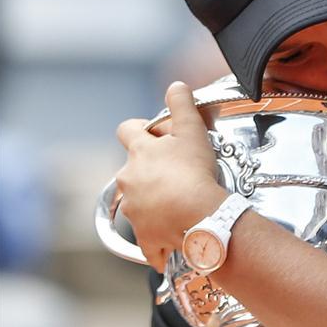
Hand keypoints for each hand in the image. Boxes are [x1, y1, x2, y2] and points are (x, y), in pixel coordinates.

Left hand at [116, 82, 226, 270]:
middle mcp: (129, 181)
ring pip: (140, 203)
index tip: (158, 135)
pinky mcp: (145, 237)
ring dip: (156, 202)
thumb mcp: (191, 130)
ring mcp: (134, 211)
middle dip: (151, 171)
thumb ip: (181, 103)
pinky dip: (159, 240)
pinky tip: (176, 237)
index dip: (140, 129)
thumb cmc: (195, 173)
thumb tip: (176, 85)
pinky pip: (149, 240)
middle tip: (178, 173)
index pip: (126, 130)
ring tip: (182, 204)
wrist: (200, 217)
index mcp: (139, 153)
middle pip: (133, 170)